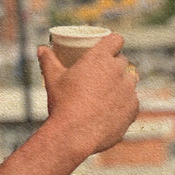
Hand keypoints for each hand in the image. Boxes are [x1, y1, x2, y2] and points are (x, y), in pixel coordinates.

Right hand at [37, 32, 139, 157]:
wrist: (75, 134)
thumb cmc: (63, 104)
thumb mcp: (52, 79)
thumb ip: (48, 61)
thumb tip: (41, 49)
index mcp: (100, 58)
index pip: (116, 40)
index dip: (113, 42)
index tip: (108, 47)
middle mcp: (118, 70)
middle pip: (122, 61)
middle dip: (115, 65)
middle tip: (102, 73)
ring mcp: (128, 90)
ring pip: (130, 81)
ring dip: (122, 83)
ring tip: (109, 92)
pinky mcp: (133, 108)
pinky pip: (132, 102)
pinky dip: (124, 104)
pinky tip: (114, 109)